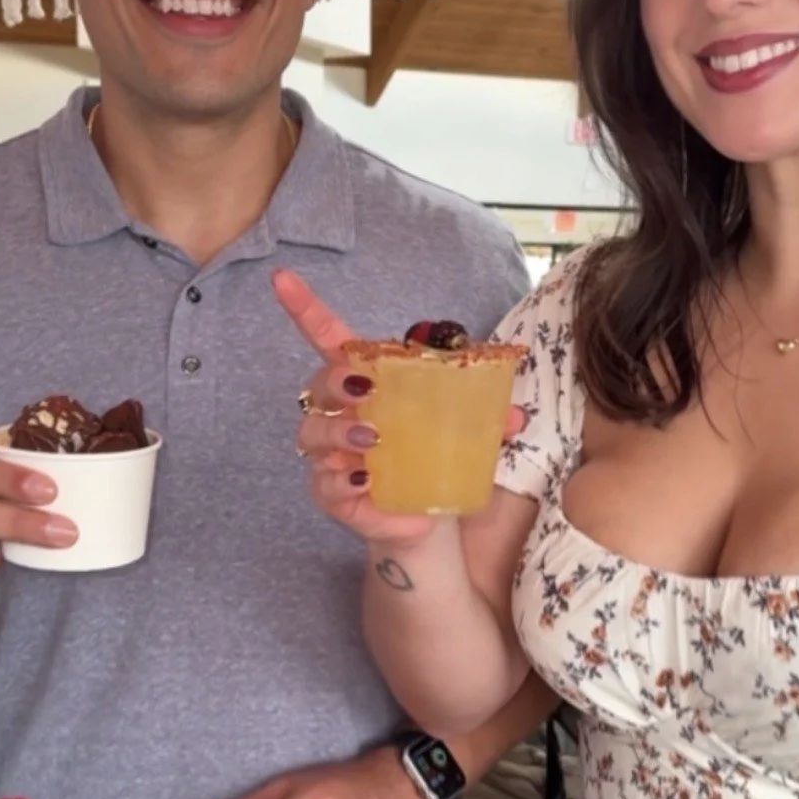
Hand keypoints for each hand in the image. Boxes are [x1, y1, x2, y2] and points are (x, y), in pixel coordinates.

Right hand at [274, 268, 521, 549]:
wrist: (431, 521)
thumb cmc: (435, 460)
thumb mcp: (465, 435)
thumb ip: (486, 420)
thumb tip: (516, 415)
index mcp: (365, 384)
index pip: (328, 340)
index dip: (305, 309)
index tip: (281, 277)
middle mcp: (337, 415)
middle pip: (317, 385)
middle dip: (334, 382)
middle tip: (365, 389)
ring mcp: (329, 456)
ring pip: (314, 432)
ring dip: (340, 432)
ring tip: (374, 442)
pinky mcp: (332, 496)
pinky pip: (329, 488)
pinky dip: (354, 489)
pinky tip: (378, 490)